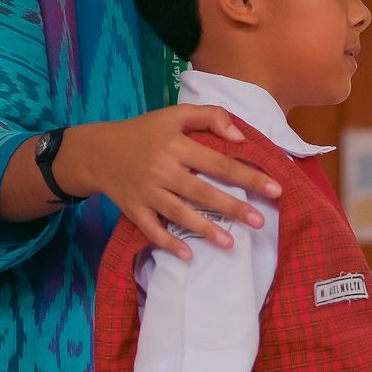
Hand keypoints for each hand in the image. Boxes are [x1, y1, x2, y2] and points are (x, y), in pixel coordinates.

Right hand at [61, 105, 282, 259]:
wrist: (98, 151)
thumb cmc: (144, 132)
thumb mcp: (175, 115)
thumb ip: (210, 117)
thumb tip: (240, 138)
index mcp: (176, 145)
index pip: (218, 162)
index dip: (247, 175)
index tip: (274, 188)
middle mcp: (163, 170)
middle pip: (203, 191)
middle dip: (232, 207)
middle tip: (259, 221)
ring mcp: (148, 193)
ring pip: (180, 213)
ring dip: (205, 229)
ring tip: (230, 243)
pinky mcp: (134, 210)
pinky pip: (152, 230)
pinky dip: (168, 243)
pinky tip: (188, 256)